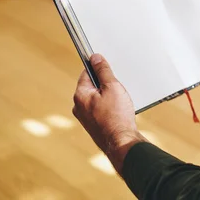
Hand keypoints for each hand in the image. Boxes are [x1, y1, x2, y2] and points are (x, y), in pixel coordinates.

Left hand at [73, 53, 147, 174]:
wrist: (121, 142)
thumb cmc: (117, 116)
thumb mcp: (112, 87)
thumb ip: (103, 71)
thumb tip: (95, 58)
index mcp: (80, 95)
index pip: (86, 73)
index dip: (98, 68)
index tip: (108, 68)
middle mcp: (78, 107)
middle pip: (92, 86)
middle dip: (105, 85)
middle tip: (117, 88)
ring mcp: (85, 118)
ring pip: (96, 99)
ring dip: (108, 97)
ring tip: (119, 103)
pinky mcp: (93, 126)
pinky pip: (100, 110)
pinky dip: (109, 108)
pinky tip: (119, 112)